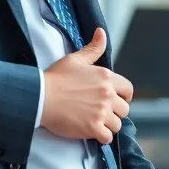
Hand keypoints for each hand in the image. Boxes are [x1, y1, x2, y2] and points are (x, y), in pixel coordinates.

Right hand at [41, 28, 132, 143]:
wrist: (40, 96)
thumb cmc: (55, 78)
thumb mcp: (75, 59)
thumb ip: (93, 48)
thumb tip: (101, 32)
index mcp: (106, 78)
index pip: (128, 89)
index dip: (123, 96)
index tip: (115, 99)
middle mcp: (107, 95)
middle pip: (124, 109)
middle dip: (115, 112)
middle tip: (102, 112)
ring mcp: (101, 112)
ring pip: (117, 124)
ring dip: (109, 125)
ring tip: (96, 123)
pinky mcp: (93, 127)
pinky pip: (108, 137)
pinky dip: (102, 137)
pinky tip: (93, 132)